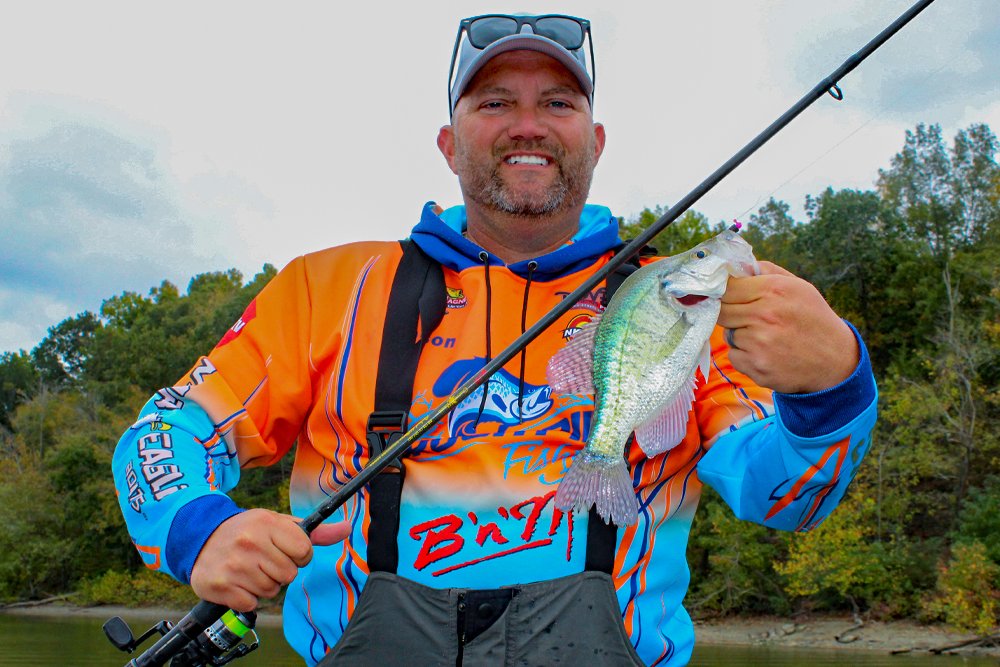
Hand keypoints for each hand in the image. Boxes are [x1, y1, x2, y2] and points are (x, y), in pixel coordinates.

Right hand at [190, 508, 350, 610]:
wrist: (201, 537)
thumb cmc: (247, 531)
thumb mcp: (279, 524)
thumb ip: (314, 532)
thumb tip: (346, 529)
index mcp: (267, 523)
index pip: (304, 550)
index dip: (300, 554)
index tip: (286, 551)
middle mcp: (250, 543)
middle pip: (289, 574)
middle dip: (281, 571)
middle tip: (264, 560)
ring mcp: (234, 565)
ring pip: (272, 591)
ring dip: (264, 585)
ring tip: (250, 569)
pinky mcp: (221, 586)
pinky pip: (252, 604)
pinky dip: (248, 598)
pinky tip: (238, 582)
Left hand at [717, 261, 858, 393]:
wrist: (835, 360)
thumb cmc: (813, 318)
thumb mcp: (798, 286)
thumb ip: (765, 272)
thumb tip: (736, 266)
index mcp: (773, 290)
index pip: (726, 287)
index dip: (724, 291)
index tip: (726, 295)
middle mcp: (764, 315)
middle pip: (722, 310)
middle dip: (730, 312)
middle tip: (747, 316)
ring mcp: (759, 343)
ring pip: (728, 334)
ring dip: (740, 335)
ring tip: (767, 336)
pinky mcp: (756, 366)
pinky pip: (734, 355)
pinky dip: (745, 355)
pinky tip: (767, 352)